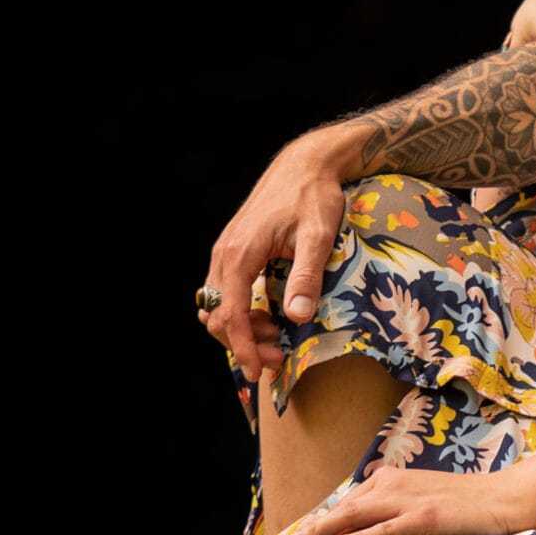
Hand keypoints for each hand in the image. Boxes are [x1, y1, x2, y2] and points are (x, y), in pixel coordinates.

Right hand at [198, 122, 360, 375]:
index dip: (243, 348)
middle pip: (217, 316)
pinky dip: (238, 311)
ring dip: (240, 329)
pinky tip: (266, 316)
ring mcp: (224, 252)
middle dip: (244, 344)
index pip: (231, 314)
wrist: (306, 164)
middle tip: (279, 356)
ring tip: (275, 337)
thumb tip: (297, 317)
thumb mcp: (318, 237)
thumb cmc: (314, 196)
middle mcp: (223, 254)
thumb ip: (307, 276)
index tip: (261, 370)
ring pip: (216, 305)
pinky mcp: (232, 250)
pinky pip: (223, 292)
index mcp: (239, 254)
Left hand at [278, 461, 529, 534]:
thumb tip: (362, 524)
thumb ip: (392, 505)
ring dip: (323, 532)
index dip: (320, 520)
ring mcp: (408, 501)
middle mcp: (394, 484)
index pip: (347, 502)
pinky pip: (383, 530)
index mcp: (391, 479)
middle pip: (343, 508)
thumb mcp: (421, 497)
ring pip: (356, 516)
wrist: (502, 498)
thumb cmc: (462, 503)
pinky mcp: (423, 518)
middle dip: (312, 528)